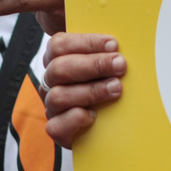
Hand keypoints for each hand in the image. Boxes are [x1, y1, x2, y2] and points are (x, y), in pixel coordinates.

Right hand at [41, 33, 125, 147]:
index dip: (86, 43)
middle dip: (93, 65)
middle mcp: (50, 82)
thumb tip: (117, 40)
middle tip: (119, 65)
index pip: (59, 45)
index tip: (114, 45)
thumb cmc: (108, 85)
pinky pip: (56, 125)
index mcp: (57, 59)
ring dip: (91, 91)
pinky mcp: (57, 129)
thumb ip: (105, 49)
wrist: (111, 124)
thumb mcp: (106, 64)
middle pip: (59, 68)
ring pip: (59, 96)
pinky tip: (94, 116)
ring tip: (115, 88)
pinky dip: (76, 119)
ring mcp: (51, 106)